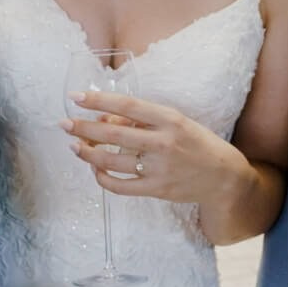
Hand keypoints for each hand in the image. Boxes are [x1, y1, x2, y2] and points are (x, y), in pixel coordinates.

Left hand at [62, 91, 248, 205]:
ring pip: (112, 161)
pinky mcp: (156, 189)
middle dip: (83, 128)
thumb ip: (143, 120)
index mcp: (170, 119)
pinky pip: (120, 186)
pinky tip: (94, 169)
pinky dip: (103, 178)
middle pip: (113, 134)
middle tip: (65, 124)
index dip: (99, 101)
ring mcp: (158, 168)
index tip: (76, 97)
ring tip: (74, 146)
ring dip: (88, 153)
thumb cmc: (197, 143)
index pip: (127, 106)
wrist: (223, 177)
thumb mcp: (176, 122)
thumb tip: (106, 119)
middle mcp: (163, 142)